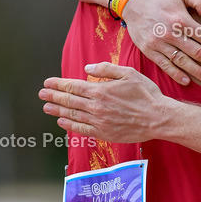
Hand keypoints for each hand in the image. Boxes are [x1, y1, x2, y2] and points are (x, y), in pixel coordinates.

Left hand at [39, 62, 176, 142]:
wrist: (158, 118)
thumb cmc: (146, 94)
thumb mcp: (128, 73)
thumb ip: (106, 69)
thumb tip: (88, 68)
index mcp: (101, 90)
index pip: (73, 86)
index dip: (58, 84)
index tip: (48, 82)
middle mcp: (96, 106)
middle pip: (69, 100)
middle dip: (53, 96)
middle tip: (42, 93)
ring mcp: (99, 121)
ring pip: (72, 114)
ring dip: (57, 110)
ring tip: (46, 107)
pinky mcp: (104, 133)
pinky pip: (82, 128)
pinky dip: (70, 125)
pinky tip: (62, 121)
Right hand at [120, 0, 200, 85]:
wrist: (132, 2)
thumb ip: (200, 1)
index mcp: (180, 18)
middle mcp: (170, 33)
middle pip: (196, 52)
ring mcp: (158, 43)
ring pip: (181, 61)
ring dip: (197, 71)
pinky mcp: (149, 50)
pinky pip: (164, 65)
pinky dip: (176, 74)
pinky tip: (187, 81)